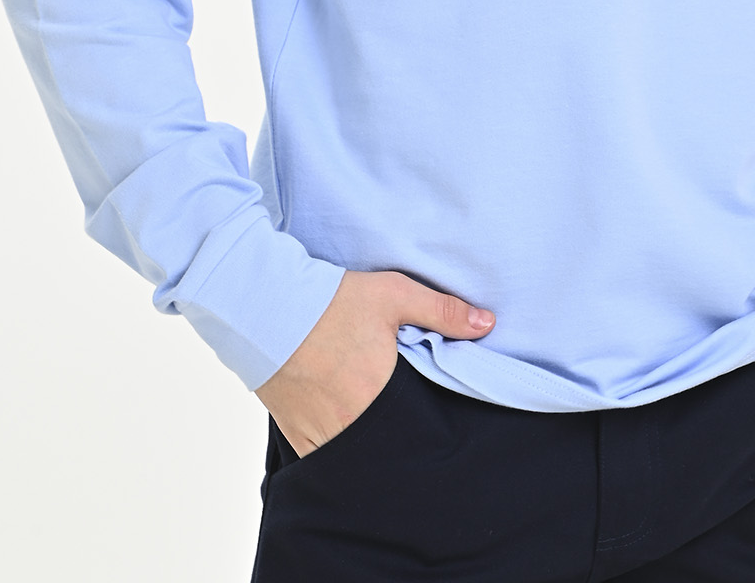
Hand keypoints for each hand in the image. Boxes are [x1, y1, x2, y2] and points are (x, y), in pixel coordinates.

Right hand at [254, 269, 494, 456]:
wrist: (266, 308)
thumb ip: (443, 311)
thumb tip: (489, 324)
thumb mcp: (393, 295)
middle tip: (410, 421)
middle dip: (403, 438)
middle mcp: (351, 424)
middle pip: (389, 445)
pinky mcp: (296, 436)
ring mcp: (320, 436)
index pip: (420, 426)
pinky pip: (325, 459)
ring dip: (372, 446)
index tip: (439, 420)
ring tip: (381, 426)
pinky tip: (350, 433)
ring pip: (357, 457)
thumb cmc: (331, 301)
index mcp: (380, 395)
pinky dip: (340, 451)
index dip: (431, 425)